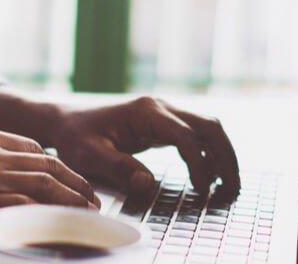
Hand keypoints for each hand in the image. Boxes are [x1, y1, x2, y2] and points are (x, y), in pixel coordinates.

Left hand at [0, 88, 240, 208]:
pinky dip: (209, 153)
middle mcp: (160, 107)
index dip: (198, 164)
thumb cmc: (75, 137)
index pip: (186, 136)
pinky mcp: (162, 123)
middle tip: (232, 188)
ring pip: (207, 128)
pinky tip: (210, 176)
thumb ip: (119, 168)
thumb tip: (147, 184)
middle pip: (208, 126)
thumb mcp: (90, 155)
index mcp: (145, 112)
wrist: (64, 121)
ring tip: (228, 186)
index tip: (201, 190)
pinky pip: (195, 135)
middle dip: (225, 157)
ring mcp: (163, 113)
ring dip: (222, 155)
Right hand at [0, 123, 100, 236]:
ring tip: (87, 214)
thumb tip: (2, 180)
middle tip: (92, 199)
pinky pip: (26, 207)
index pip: (32, 148)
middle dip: (75, 183)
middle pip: (46, 164)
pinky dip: (50, 217)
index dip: (58, 167)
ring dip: (72, 201)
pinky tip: (62, 226)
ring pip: (44, 184)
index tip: (71, 181)